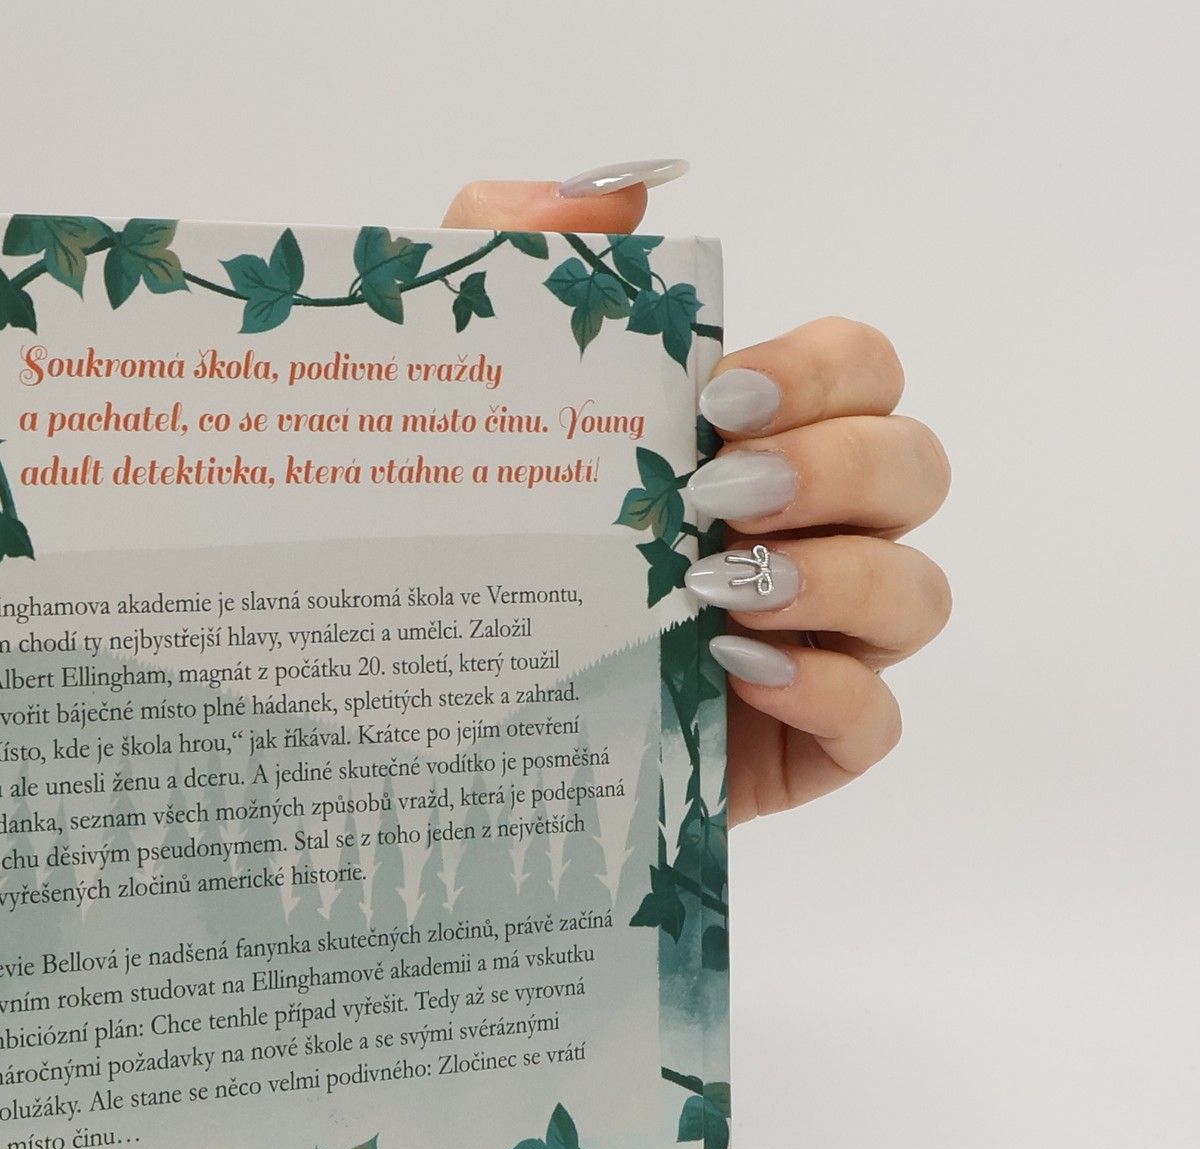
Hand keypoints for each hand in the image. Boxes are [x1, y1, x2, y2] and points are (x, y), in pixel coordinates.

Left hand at [445, 169, 950, 821]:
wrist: (434, 715)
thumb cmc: (472, 549)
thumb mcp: (460, 396)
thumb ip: (516, 263)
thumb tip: (607, 196)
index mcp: (754, 444)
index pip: (860, 371)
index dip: (819, 374)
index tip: (720, 399)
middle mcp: (808, 535)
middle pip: (913, 470)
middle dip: (836, 471)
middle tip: (714, 498)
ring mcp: (817, 644)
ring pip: (917, 594)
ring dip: (840, 581)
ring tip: (718, 594)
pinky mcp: (802, 748)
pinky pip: (877, 721)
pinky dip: (832, 694)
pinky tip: (739, 675)